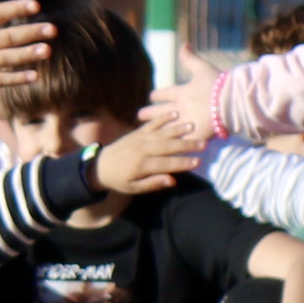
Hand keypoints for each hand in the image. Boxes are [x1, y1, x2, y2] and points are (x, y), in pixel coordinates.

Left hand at [90, 111, 206, 195]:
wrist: (100, 165)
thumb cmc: (119, 180)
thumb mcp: (134, 188)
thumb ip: (153, 183)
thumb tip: (173, 180)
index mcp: (142, 165)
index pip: (167, 164)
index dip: (183, 163)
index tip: (198, 162)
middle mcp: (142, 149)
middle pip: (168, 146)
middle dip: (186, 145)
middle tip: (203, 144)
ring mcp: (140, 138)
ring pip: (162, 133)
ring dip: (178, 129)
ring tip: (192, 126)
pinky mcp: (137, 131)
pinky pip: (152, 123)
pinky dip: (163, 118)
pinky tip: (175, 114)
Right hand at [138, 47, 220, 140]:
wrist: (228, 103)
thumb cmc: (216, 85)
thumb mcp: (201, 69)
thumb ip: (190, 59)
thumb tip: (184, 44)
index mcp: (184, 94)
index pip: (168, 94)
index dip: (159, 94)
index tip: (151, 95)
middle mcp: (183, 109)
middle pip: (163, 112)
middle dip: (151, 113)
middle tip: (139, 115)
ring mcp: (186, 123)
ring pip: (166, 126)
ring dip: (156, 128)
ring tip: (142, 130)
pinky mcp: (190, 136)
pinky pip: (176, 141)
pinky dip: (167, 143)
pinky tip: (155, 146)